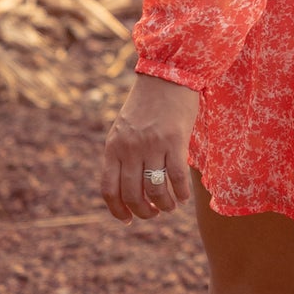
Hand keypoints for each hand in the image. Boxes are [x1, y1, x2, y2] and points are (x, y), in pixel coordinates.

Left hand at [101, 73, 199, 221]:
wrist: (168, 73)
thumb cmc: (147, 103)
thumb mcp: (124, 128)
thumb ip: (122, 154)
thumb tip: (127, 188)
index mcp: (113, 146)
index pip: (109, 190)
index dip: (118, 211)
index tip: (128, 220)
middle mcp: (130, 148)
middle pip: (132, 195)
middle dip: (143, 212)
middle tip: (154, 214)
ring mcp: (152, 144)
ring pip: (155, 190)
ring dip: (164, 206)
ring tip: (170, 206)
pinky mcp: (175, 140)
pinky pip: (177, 177)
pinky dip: (181, 193)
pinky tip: (184, 196)